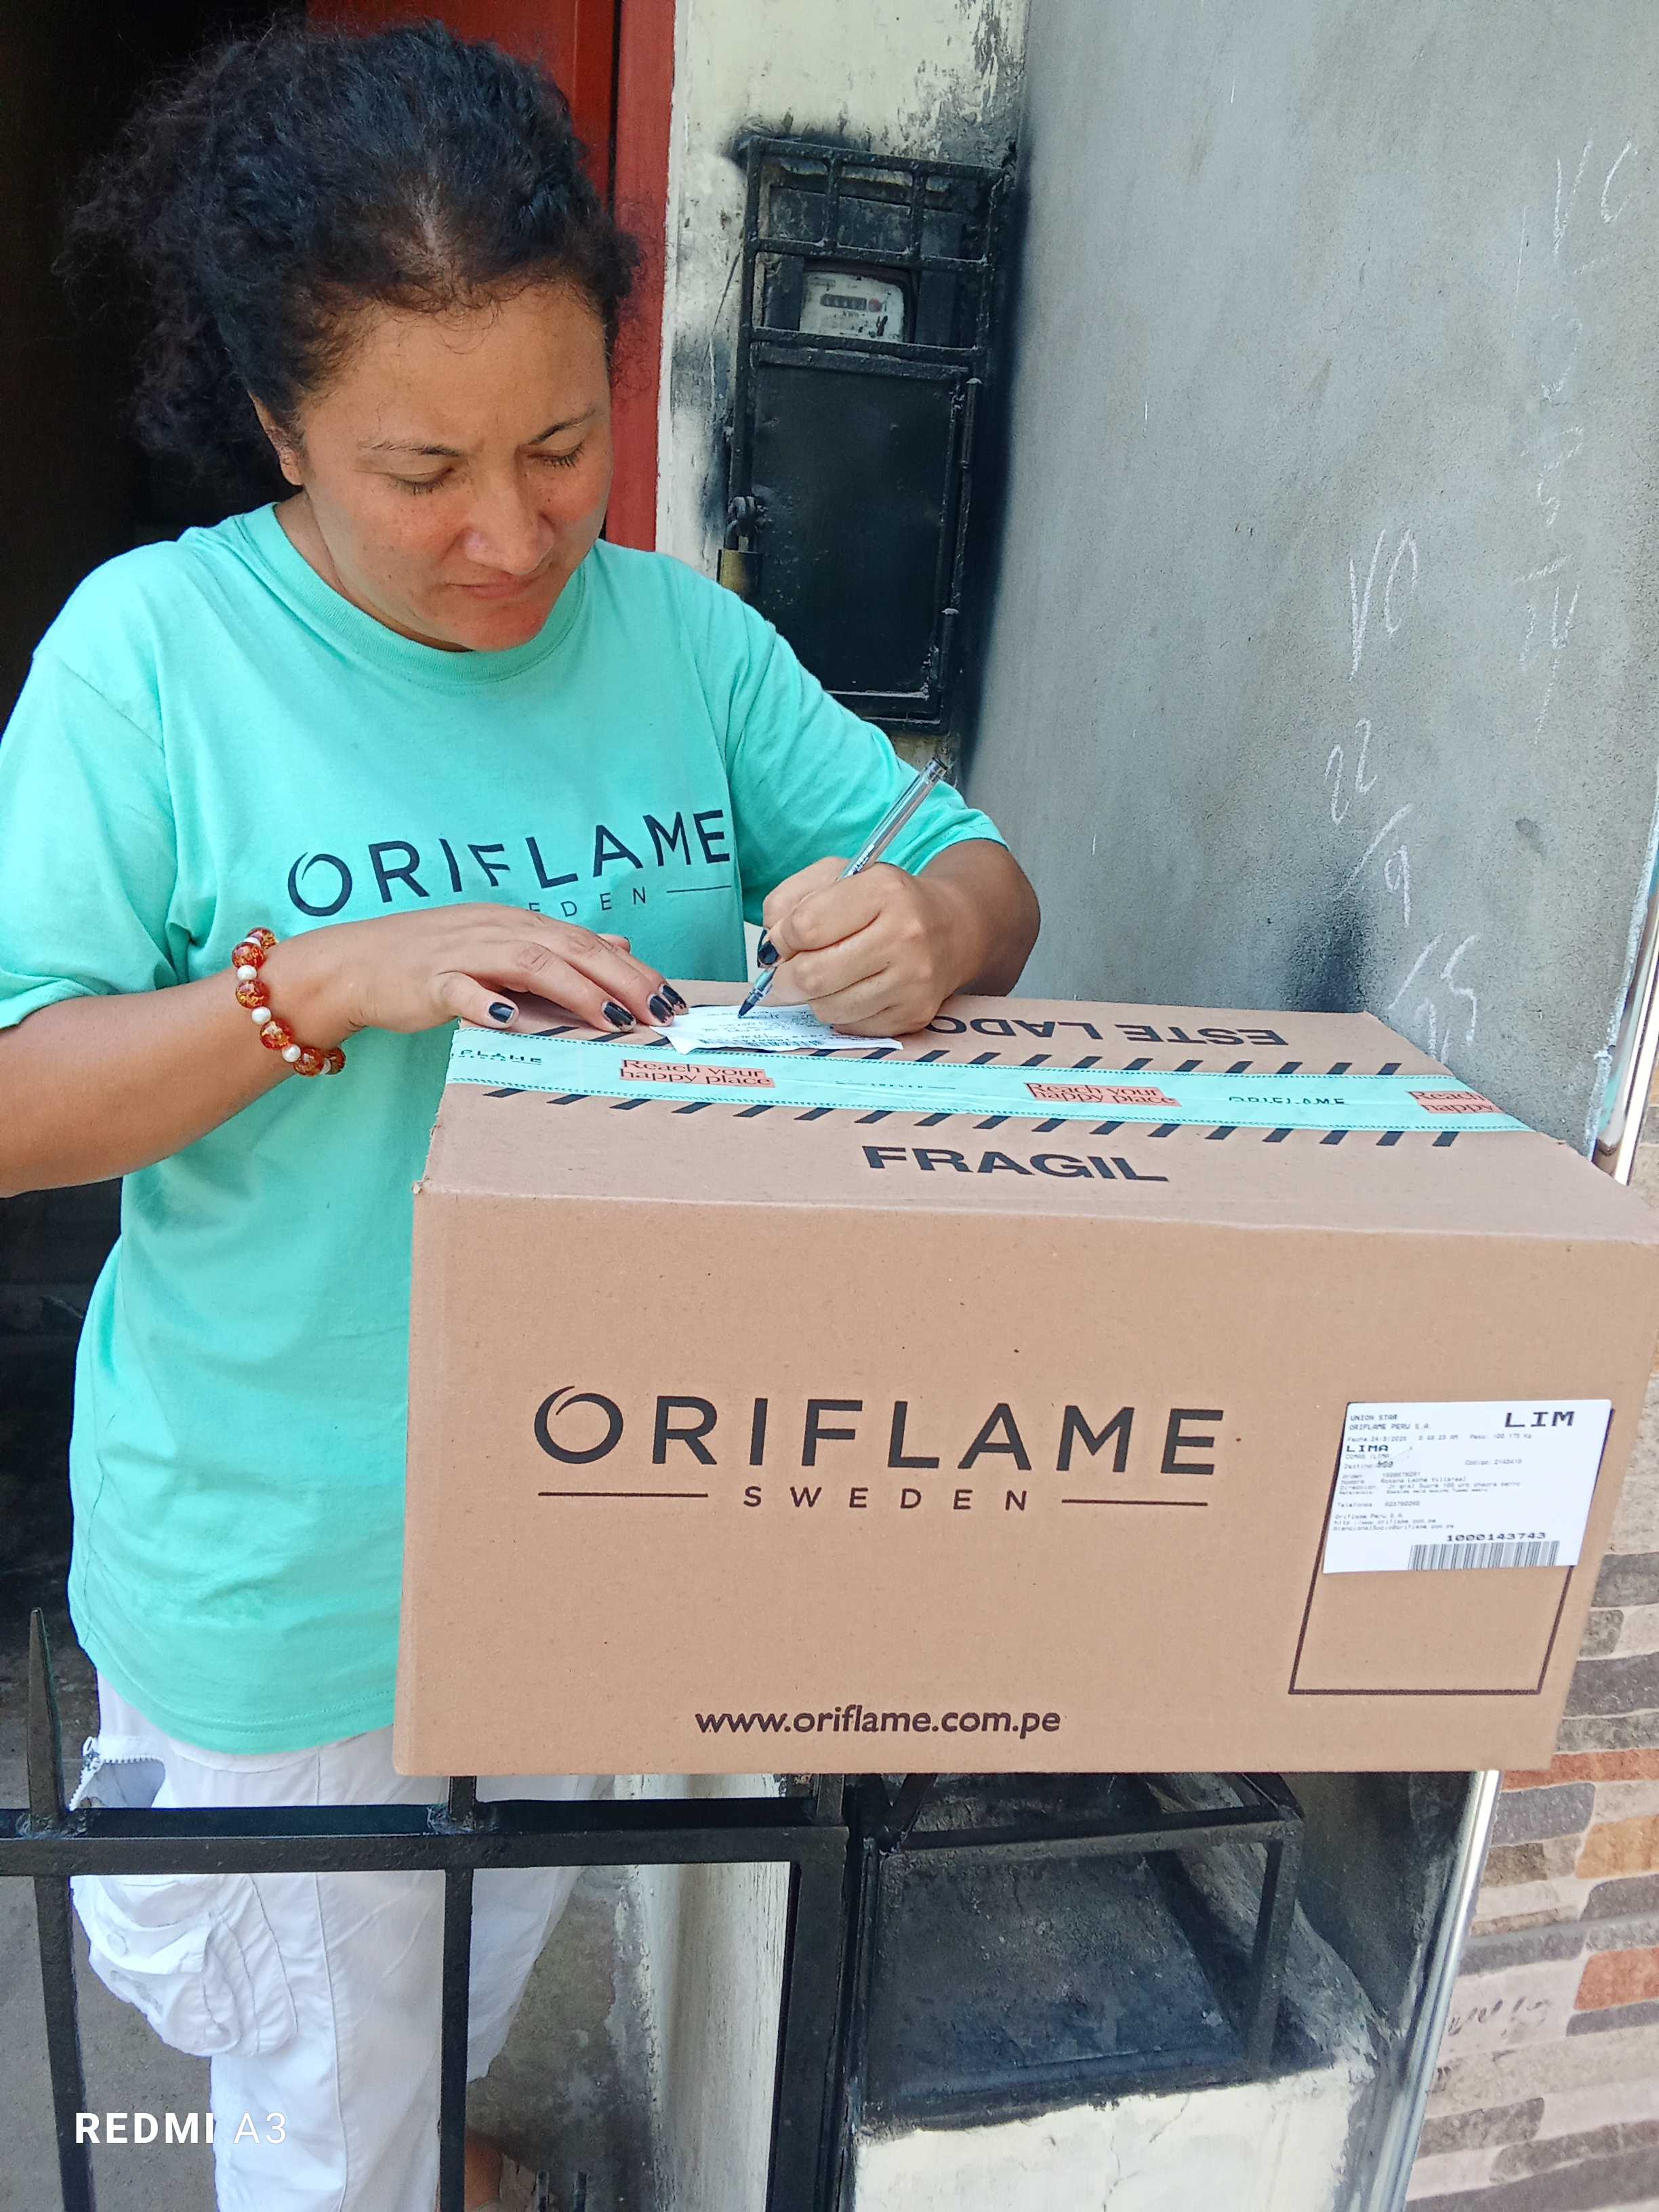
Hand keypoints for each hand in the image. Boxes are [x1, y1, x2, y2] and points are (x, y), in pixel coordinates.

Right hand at [260, 907, 681, 1041]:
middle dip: (621, 980)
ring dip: (575, 991)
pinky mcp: (431, 979)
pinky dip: (488, 1003)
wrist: (359, 964)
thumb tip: (618, 945)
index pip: (590, 944)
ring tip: (612, 1019)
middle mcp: (500, 930)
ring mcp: (465, 952)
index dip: (635, 971)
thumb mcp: (506, 948)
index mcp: (522, 925)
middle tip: (659, 1013)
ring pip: (530, 963)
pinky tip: (511, 1019)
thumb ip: (561, 951)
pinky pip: (463, 989)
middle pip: (571, 949)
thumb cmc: (436, 962)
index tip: (673, 1002)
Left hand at [761, 859, 970, 1033]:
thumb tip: (769, 948)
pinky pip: (852, 1027)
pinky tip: (853, 992)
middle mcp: (905, 935)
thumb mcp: (839, 876)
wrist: (951, 928)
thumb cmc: (885, 902)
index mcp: (883, 890)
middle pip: (813, 975)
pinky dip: (841, 1014)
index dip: (781, 939)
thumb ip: (790, 899)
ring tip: (826, 979)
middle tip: (785, 975)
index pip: (806, 926)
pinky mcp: (916, 1013)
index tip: (783, 941)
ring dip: (814, 998)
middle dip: (785, 979)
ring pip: (829, 1008)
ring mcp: (913, 980)